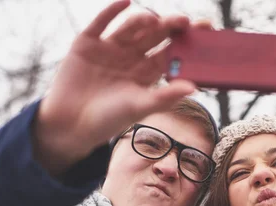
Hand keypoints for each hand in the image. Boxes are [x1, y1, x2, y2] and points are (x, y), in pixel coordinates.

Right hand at [34, 1, 200, 174]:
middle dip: (169, 27)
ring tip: (154, 20)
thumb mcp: (140, 107)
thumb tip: (194, 87)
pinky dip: (112, 11)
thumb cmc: (109, 119)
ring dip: (144, 20)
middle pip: (154, 35)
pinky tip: (126, 2)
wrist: (71, 123)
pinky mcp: (87, 43)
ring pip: (131, 27)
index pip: (171, 52)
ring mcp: (110, 48)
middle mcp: (131, 57)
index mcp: (147, 72)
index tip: (205, 31)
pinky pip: (101, 22)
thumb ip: (165, 96)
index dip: (186, 42)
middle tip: (184, 21)